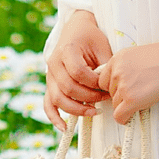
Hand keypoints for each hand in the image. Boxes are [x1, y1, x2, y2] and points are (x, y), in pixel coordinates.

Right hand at [44, 10, 112, 130]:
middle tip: (105, 98)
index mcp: (66, 51)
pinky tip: (64, 128)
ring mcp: (49, 76)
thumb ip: (104, 66)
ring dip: (76, 109)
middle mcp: (53, 64)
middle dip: (88, 97)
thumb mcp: (101, 46)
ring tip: (93, 112)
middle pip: (68, 88)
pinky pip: (48, 104)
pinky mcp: (50, 85)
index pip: (78, 73)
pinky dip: (55, 118)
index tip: (106, 85)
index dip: (93, 83)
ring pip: (58, 99)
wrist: (75, 30)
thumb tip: (110, 88)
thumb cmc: (91, 38)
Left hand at [97, 31, 158, 123]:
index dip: (113, 87)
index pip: (103, 79)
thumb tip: (120, 81)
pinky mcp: (132, 99)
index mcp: (117, 58)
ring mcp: (124, 86)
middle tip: (137, 94)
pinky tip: (131, 117)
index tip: (122, 90)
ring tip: (143, 100)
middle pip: (109, 92)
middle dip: (120, 96)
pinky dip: (124, 119)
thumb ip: (126, 66)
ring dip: (126, 106)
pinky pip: (119, 116)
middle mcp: (116, 71)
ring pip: (115, 104)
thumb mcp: (139, 54)